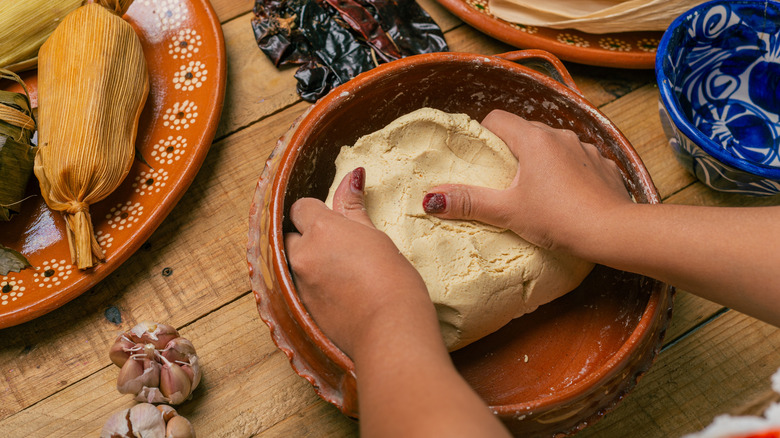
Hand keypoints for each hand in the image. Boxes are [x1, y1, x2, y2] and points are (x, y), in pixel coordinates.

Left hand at [284, 168, 433, 356]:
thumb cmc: (393, 281)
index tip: (335, 222)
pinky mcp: (301, 309)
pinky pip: (297, 288)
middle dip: (306, 238)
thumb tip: (352, 176)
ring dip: (307, 262)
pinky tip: (336, 292)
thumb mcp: (376, 237)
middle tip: (336, 247)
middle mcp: (302, 254)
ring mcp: (298, 284)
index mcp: (321, 229)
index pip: (301, 207)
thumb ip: (354, 208)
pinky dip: (311, 285)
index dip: (316, 211)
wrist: (390, 332)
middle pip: (289, 235)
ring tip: (338, 272)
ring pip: (292, 263)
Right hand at [423, 109, 631, 255]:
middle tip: (502, 179)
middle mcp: (560, 135)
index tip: (480, 157)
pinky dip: (569, 172)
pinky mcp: (604, 165)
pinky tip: (567, 196)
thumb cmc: (557, 219)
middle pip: (526, 131)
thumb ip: (469, 202)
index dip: (484, 134)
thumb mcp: (508, 212)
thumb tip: (431, 198)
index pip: (498, 118)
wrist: (613, 232)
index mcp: (533, 139)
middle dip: (512, 150)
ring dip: (542, 160)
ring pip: (554, 145)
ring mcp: (586, 148)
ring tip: (536, 190)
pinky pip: (579, 160)